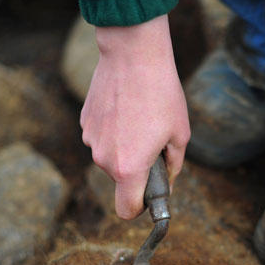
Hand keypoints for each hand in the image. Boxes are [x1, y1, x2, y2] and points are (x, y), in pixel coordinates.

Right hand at [81, 15, 189, 219]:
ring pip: (111, 157)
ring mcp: (90, 140)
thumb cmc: (162, 94)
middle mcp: (104, 159)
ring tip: (141, 119)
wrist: (133, 53)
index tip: (149, 196)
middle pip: (121, 180)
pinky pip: (102, 138)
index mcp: (129, 168)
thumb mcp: (180, 135)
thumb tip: (165, 182)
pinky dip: (114, 132)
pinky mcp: (85, 122)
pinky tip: (126, 108)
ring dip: (126, 148)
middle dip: (138, 169)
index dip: (140, 208)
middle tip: (155, 142)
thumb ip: (172, 167)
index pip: (126, 210)